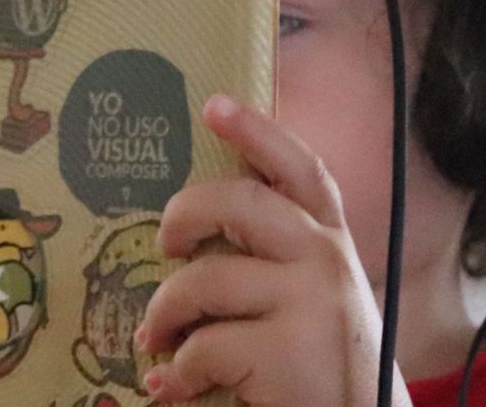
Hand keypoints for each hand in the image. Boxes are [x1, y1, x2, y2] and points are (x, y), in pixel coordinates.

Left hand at [134, 94, 411, 406]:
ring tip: (156, 339)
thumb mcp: (316, 298)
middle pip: (238, 201)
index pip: (299, 169)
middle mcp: (325, 260)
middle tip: (166, 244)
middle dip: (184, 214)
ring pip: (204, 280)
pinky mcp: (287, 351)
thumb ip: (278, 259)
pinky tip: (171, 387)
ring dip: (164, 313)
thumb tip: (194, 233)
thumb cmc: (323, 363)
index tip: (215, 106)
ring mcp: (309, 302)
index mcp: (330, 241)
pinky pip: (202, 348)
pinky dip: (175, 374)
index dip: (258, 131)